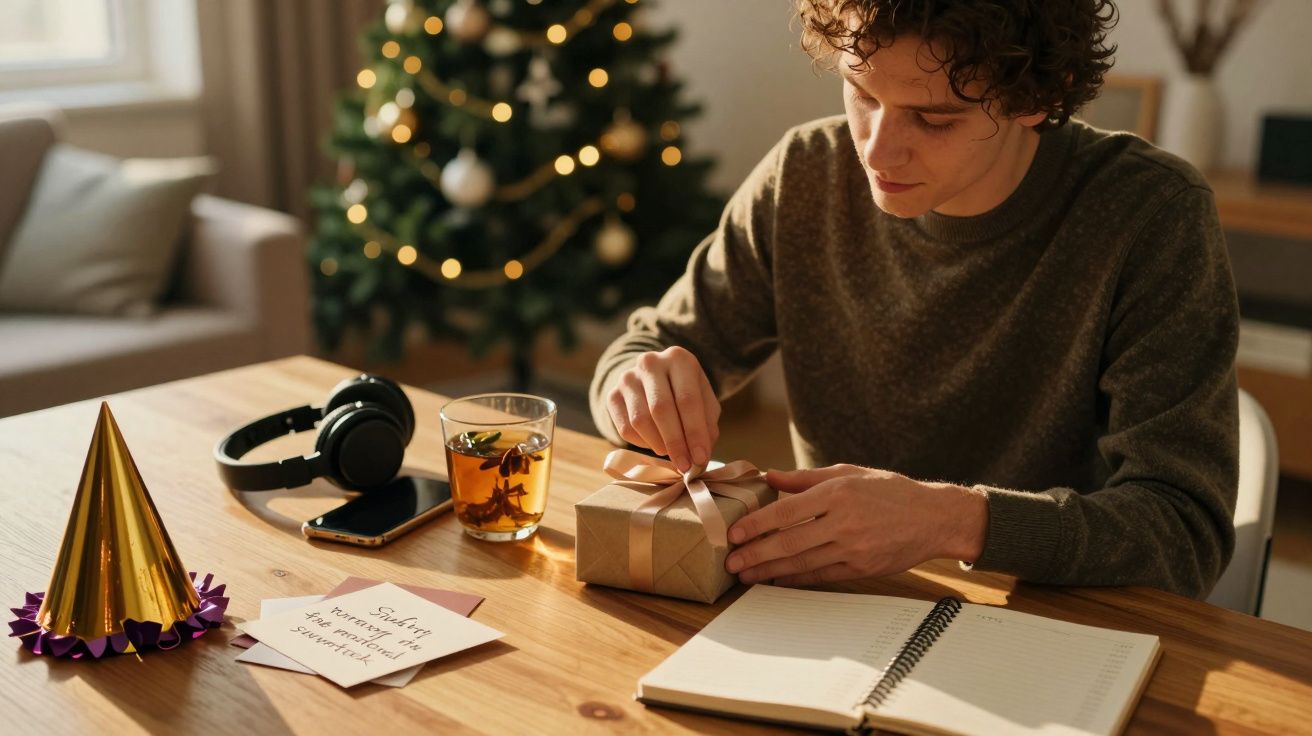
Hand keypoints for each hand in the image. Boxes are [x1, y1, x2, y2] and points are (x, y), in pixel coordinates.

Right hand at [605, 346, 719, 472]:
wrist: (652, 379)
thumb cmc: (684, 392)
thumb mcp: (704, 401)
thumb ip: (707, 426)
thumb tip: (700, 457)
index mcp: (679, 359)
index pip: (688, 399)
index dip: (694, 432)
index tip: (700, 458)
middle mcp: (650, 362)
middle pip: (661, 409)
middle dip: (675, 443)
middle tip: (685, 466)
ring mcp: (628, 377)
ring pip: (641, 420)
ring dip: (658, 444)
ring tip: (670, 452)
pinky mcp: (612, 395)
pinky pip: (626, 428)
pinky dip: (643, 443)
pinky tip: (654, 442)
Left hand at [725, 464, 987, 586]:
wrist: (934, 517)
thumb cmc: (890, 491)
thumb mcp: (850, 472)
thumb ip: (806, 478)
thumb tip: (769, 476)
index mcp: (838, 492)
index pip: (786, 510)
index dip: (757, 524)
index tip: (735, 533)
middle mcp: (844, 521)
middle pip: (789, 541)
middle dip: (755, 554)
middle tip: (731, 561)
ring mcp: (853, 547)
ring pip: (802, 562)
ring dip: (769, 571)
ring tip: (746, 575)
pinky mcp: (861, 567)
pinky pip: (821, 575)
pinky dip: (796, 579)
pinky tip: (777, 580)